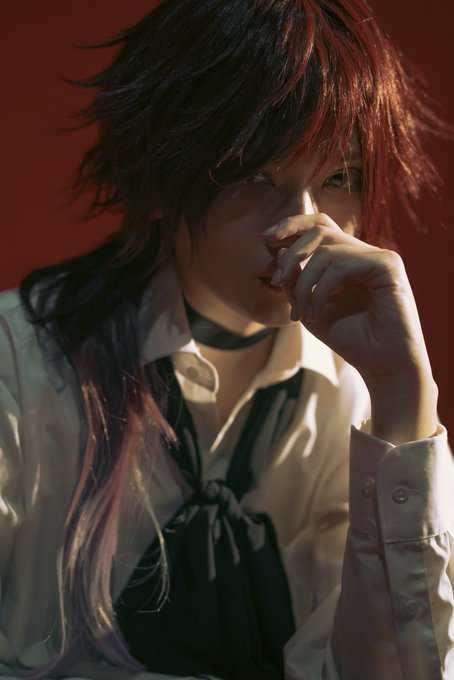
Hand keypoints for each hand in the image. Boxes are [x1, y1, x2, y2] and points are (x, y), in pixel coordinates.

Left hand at [263, 213, 437, 441]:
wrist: (381, 366)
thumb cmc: (350, 339)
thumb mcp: (309, 308)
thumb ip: (294, 282)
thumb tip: (280, 249)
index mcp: (348, 258)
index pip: (320, 226)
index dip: (292, 225)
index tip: (266, 237)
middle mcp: (364, 253)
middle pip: (320, 229)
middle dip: (292, 253)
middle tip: (276, 281)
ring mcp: (378, 256)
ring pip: (327, 249)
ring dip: (303, 282)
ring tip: (298, 312)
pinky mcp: (388, 265)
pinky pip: (342, 265)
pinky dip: (321, 289)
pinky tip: (315, 314)